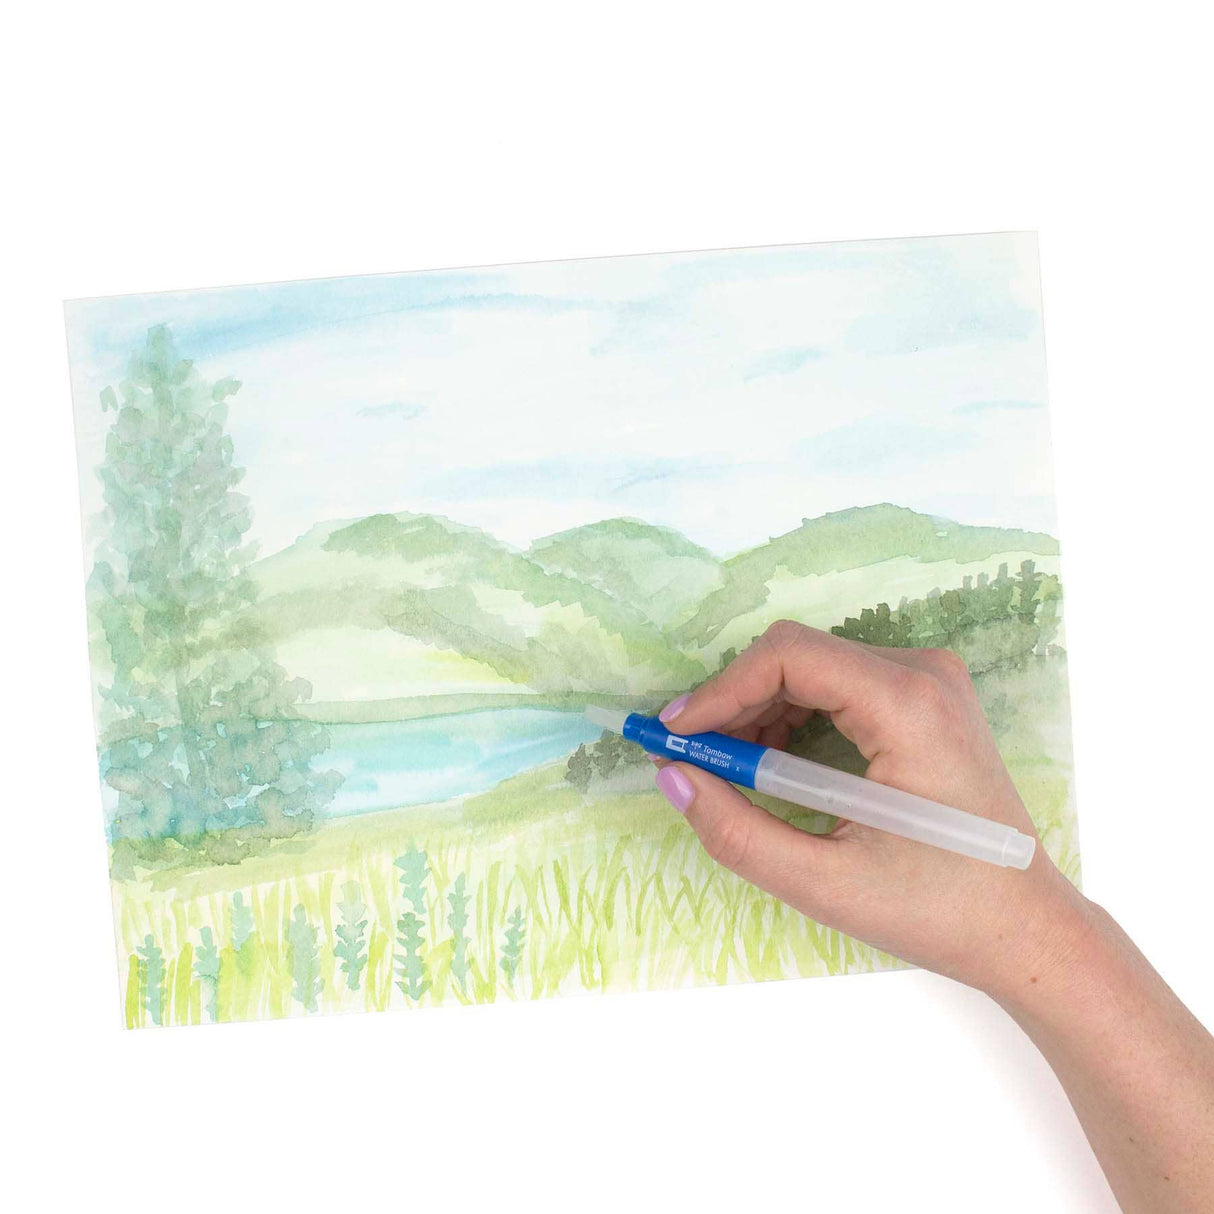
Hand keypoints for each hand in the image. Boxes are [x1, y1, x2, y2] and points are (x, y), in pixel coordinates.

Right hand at [653, 619, 1089, 999]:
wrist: (1026, 927)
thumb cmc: (937, 909)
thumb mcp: (823, 883)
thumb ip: (735, 830)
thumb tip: (670, 775)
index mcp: (909, 705)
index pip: (790, 654)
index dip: (720, 690)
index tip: (674, 736)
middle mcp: (924, 672)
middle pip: (799, 655)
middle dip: (735, 704)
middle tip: (692, 760)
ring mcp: (930, 681)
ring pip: (814, 666)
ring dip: (760, 711)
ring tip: (733, 772)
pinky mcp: (926, 698)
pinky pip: (839, 684)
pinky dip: (794, 716)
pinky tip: (776, 766)